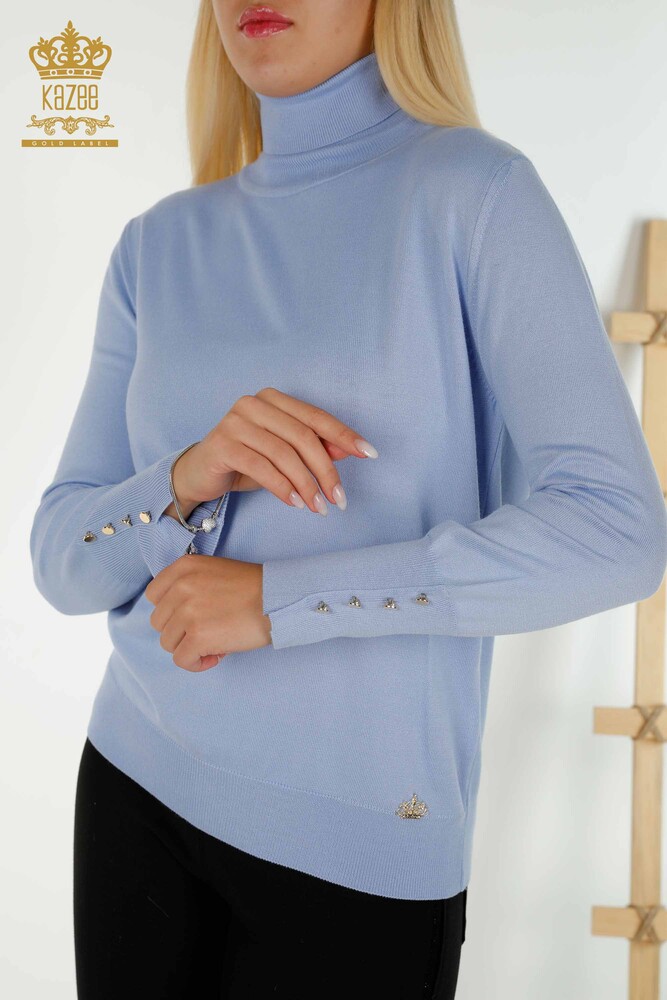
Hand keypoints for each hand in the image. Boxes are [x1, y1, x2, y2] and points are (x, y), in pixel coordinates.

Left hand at [145, 554, 271, 671]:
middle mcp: (181, 587)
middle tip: (207, 631)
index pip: (154, 596)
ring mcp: (188, 612)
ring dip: (189, 647)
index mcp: (183, 568)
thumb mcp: (214, 571)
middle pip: (159, 622)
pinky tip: (217, 655)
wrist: (278, 600)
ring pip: (168, 643)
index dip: (170, 611)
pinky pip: (182, 660)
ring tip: (215, 642)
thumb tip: (176, 617)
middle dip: (180, 631)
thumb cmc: (254, 587)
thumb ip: (190, 585)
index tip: (188, 617)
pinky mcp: (198, 636)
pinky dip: (197, 663)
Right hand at [170, 386, 378, 516]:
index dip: (345, 435)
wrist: (200, 474)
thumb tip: (351, 449)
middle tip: (339, 499)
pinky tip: (295, 503)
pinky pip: (261, 467)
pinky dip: (282, 487)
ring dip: (306, 485)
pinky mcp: (222, 444)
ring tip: (318, 507)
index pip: (316, 417)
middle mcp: (253, 404)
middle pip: (303, 436)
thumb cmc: (246, 462)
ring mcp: (235, 421)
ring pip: (284, 454)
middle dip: (326, 470)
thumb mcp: (285, 456)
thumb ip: (315, 448)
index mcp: (273, 399)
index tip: (370, 454)